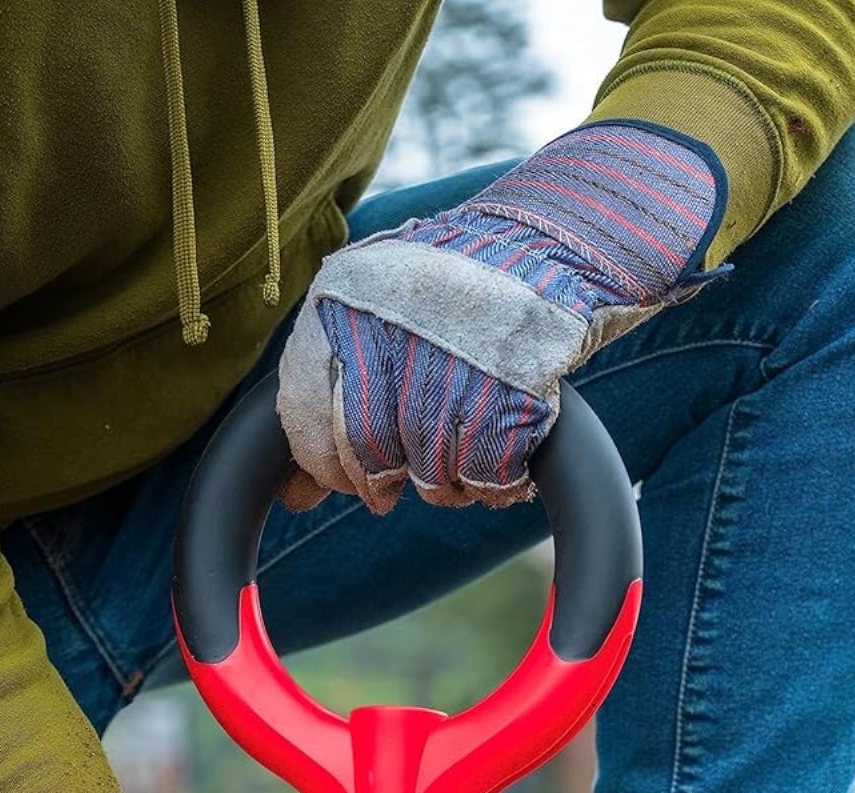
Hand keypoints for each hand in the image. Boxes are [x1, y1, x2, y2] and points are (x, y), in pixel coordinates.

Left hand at [277, 122, 724, 509]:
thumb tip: (295, 495)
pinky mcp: (518, 387)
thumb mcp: (377, 310)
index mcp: (344, 299)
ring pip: (429, 469)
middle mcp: (393, 325)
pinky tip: (501, 466)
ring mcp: (457, 356)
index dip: (321, 461)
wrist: (559, 236)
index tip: (337, 480)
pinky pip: (490, 472)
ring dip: (443, 483)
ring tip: (458, 458)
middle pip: (366, 449)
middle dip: (378, 482)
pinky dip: (495, 483)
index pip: (308, 412)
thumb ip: (332, 391)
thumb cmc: (456, 287)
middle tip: (390, 489)